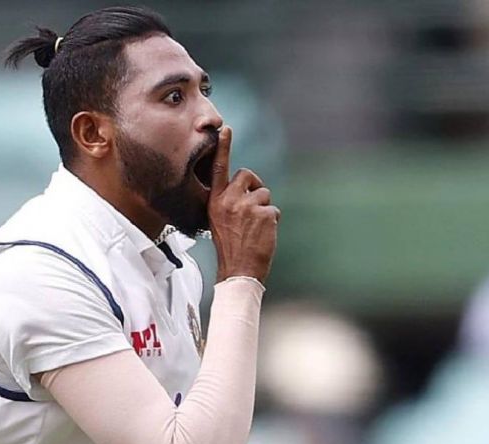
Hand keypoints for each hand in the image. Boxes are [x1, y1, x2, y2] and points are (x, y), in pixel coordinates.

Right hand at [208, 126, 279, 282]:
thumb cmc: (230, 246)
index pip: (219, 169)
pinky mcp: (264, 214)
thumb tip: (245, 187)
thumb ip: (228, 201)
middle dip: (254, 187)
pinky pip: (274, 209)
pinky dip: (272, 221)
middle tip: (251, 209)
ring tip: (254, 228)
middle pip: (248, 176)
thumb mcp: (219, 220)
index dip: (223, 148)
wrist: (238, 270)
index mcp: (215, 201)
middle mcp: (229, 200)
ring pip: (264, 194)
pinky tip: (262, 235)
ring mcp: (247, 206)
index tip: (226, 129)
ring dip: (264, 208)